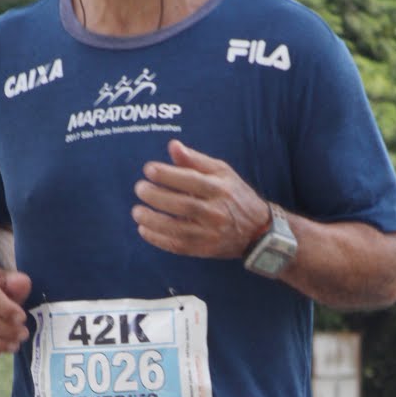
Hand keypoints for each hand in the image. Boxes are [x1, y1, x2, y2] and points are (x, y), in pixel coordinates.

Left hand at [132, 140, 271, 257]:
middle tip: (139, 188)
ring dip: (153, 221)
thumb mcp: (222, 172)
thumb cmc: (235, 195)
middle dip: (157, 196)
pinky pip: (178, 246)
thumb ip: (196, 160)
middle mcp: (216, 212)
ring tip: (137, 211)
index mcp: (220, 189)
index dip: (167, 175)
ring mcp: (210, 233)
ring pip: (178, 229)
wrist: (258, 231)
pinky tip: (143, 229)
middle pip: (183, 205)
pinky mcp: (205, 250)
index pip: (191, 180)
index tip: (148, 169)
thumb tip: (173, 146)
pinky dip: (158, 239)